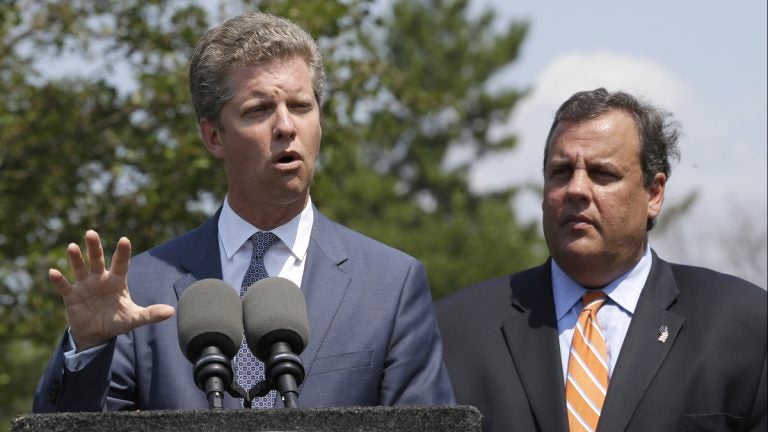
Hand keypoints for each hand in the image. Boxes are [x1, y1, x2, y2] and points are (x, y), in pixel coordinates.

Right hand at [48, 230, 174, 350]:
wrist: (96, 334)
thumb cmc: (117, 321)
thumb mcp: (134, 319)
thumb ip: (151, 314)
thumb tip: (172, 312)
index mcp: (117, 281)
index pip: (121, 263)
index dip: (122, 252)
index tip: (124, 239)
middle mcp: (100, 279)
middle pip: (97, 259)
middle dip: (94, 247)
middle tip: (91, 233)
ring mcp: (84, 285)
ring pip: (79, 268)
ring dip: (75, 258)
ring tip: (72, 246)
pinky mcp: (71, 296)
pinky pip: (64, 286)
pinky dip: (58, 280)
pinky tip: (52, 272)